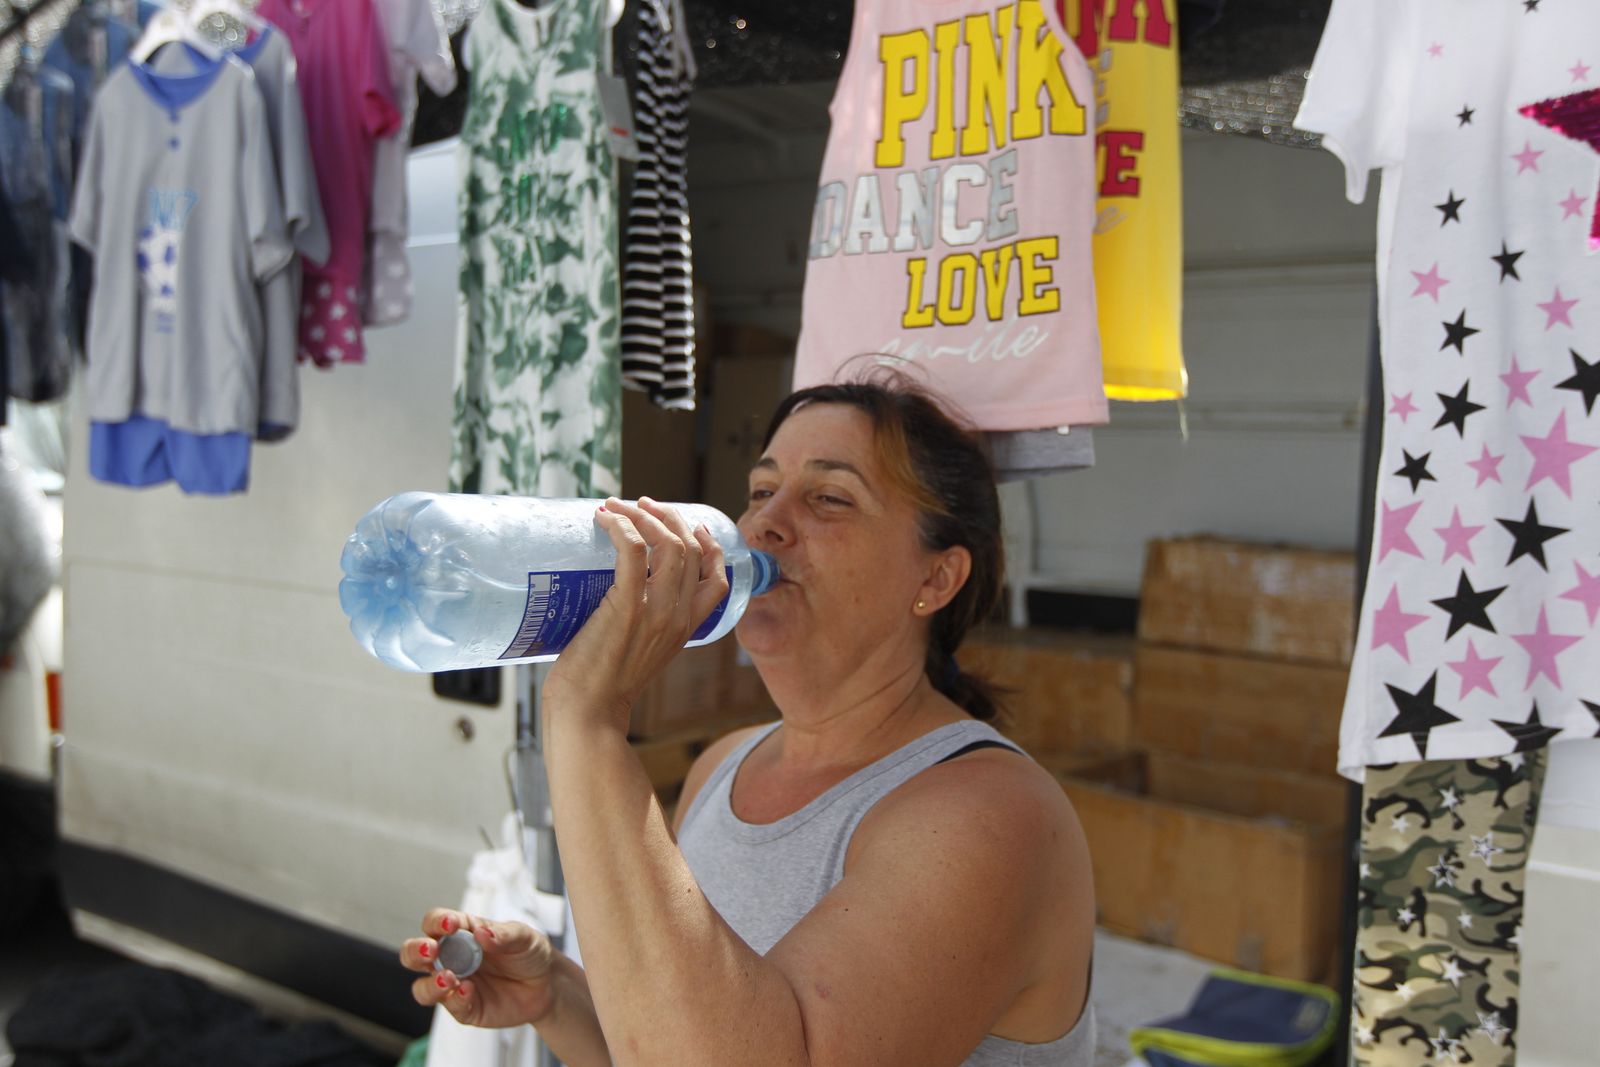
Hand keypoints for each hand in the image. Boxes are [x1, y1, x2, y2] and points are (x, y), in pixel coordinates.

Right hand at [401, 909, 557, 1028]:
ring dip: (430, 983)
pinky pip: (449, 1006)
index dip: (437, 922)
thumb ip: (503, 935)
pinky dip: (455, 999)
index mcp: (461, 933)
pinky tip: (469, 991)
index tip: (451, 924)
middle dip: (415, 951)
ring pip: (421, 987)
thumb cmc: (529, 953)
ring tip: (450, 978)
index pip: (435, 922)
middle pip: (413, 954)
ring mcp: (454, 984)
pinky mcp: (464, 1008)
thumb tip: (481, 933)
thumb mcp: (523, 937)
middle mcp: (450, 958)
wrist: (547, 985)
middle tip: (430, 951)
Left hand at [542, 497, 728, 730]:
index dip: (710, 547)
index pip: (718, 580)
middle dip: (668, 516)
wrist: (588, 715)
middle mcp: (679, 617)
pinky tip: (605, 519)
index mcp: (687, 629)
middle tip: (641, 504)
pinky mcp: (628, 606)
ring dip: (642, 515)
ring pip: (667, 543)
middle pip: (691, 550)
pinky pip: (634, 550)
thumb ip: (640, 628)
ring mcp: (657, 611)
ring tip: (616, 506)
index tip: (691, 526)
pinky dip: (621, 526)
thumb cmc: (599, 688)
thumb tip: (612, 599)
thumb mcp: (638, 654)